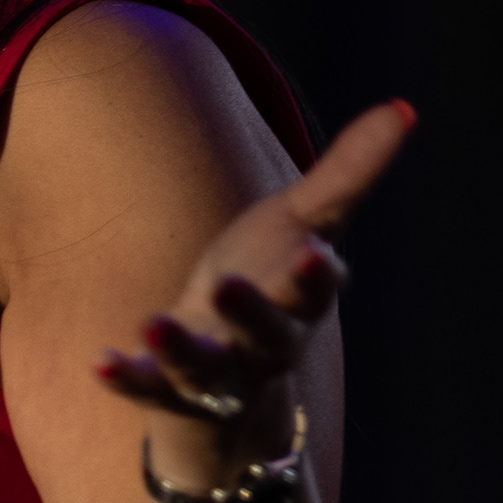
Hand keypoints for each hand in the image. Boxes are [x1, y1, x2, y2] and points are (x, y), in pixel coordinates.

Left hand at [97, 100, 415, 467]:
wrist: (234, 387)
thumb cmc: (271, 282)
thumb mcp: (302, 225)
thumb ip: (347, 174)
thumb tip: (404, 108)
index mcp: (300, 302)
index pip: (316, 291)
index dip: (316, 277)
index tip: (315, 256)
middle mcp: (266, 346)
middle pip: (267, 335)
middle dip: (253, 314)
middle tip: (228, 286)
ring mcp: (219, 376)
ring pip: (204, 369)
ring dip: (179, 349)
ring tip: (152, 322)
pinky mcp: (170, 394)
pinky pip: (148, 390)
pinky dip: (127, 379)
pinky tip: (98, 363)